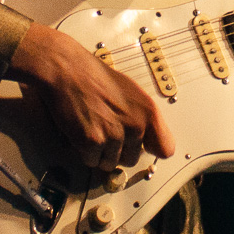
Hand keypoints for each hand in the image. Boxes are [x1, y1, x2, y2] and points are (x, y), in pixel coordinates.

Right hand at [6, 22, 175, 168]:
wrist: (67, 70)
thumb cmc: (94, 77)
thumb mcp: (130, 93)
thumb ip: (141, 117)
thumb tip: (148, 140)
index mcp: (148, 112)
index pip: (165, 149)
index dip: (149, 150)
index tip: (141, 148)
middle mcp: (136, 126)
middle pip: (131, 160)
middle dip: (117, 151)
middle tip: (104, 130)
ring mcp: (114, 135)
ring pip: (110, 163)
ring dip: (99, 153)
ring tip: (91, 127)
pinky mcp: (92, 142)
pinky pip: (91, 161)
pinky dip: (83, 151)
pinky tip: (80, 130)